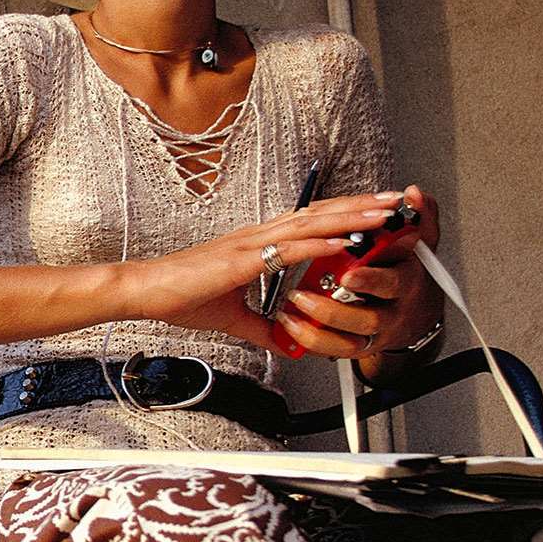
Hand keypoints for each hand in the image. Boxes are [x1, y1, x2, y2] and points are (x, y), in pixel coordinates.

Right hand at [131, 192, 406, 349]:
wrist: (146, 291)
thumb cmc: (180, 296)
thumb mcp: (233, 318)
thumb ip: (264, 329)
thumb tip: (287, 343)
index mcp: (258, 244)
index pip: (311, 222)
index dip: (344, 213)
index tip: (375, 210)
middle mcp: (260, 235)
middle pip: (321, 213)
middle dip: (361, 205)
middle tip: (396, 199)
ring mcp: (253, 243)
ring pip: (313, 223)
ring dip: (352, 216)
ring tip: (384, 210)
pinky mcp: (244, 259)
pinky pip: (290, 248)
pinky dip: (321, 242)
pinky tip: (346, 238)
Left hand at [273, 186, 442, 359]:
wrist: (416, 314)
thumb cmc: (409, 272)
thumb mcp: (422, 243)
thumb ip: (420, 215)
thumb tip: (414, 193)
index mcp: (406, 283)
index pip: (394, 281)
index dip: (372, 278)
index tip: (349, 274)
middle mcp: (391, 312)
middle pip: (370, 318)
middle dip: (339, 309)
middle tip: (306, 296)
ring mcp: (373, 332)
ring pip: (350, 339)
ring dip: (319, 323)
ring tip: (295, 303)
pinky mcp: (356, 344)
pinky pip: (334, 350)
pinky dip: (311, 340)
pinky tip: (289, 324)